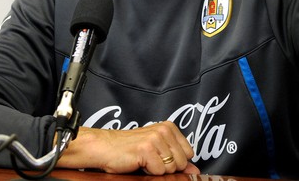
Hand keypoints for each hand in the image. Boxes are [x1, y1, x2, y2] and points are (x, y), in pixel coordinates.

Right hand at [59, 121, 199, 174]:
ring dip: (156, 169)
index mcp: (168, 127)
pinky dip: (148, 172)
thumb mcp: (156, 151)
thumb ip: (177, 159)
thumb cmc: (127, 149)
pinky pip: (158, 171)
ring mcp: (155, 139)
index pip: (189, 153)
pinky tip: (138, 163)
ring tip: (143, 160)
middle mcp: (164, 130)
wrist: (104, 147)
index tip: (159, 156)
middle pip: (181, 162)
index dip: (174, 160)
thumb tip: (195, 170)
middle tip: (149, 159)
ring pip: (171, 168)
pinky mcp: (146, 149)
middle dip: (166, 166)